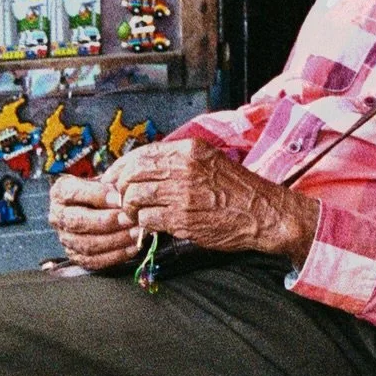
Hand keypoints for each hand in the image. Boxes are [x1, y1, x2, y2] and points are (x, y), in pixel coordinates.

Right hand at [48, 171, 146, 272]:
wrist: (104, 208)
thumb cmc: (107, 189)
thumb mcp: (108, 177)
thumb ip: (113, 179)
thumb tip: (121, 195)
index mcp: (60, 192)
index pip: (74, 193)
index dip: (97, 196)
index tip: (120, 199)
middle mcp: (57, 216)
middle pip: (78, 221)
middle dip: (107, 221)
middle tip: (130, 219)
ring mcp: (65, 239)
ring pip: (86, 244)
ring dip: (114, 240)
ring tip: (136, 233)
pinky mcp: (76, 256)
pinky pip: (94, 261)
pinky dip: (115, 255)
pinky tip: (133, 247)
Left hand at [101, 137, 319, 267]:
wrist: (262, 213)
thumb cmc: (237, 190)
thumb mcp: (208, 161)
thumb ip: (178, 161)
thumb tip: (144, 167)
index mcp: (189, 150)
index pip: (141, 154)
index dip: (121, 167)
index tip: (112, 178)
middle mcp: (183, 167)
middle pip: (132, 175)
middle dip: (121, 189)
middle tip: (122, 200)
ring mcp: (182, 193)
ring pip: (135, 197)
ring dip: (130, 208)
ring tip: (137, 214)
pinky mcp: (183, 218)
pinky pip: (147, 219)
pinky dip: (143, 224)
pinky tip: (150, 226)